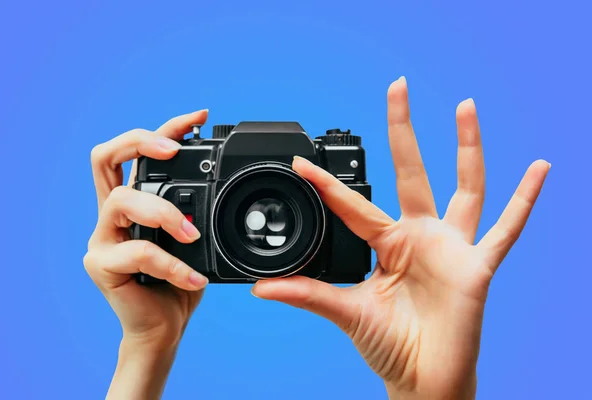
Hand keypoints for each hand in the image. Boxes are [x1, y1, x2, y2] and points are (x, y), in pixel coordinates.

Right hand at [84, 109, 209, 398]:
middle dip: (140, 143)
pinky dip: (171, 264)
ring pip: (121, 200)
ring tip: (193, 234)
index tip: (199, 117)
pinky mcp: (102, 265)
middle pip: (104, 157)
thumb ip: (198, 213)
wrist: (164, 326)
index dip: (164, 129)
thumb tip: (227, 186)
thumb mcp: (197, 240)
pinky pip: (136, 253)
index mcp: (136, 200)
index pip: (138, 152)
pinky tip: (193, 278)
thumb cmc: (181, 280)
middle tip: (174, 152)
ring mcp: (103, 237)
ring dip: (163, 213)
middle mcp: (114, 213)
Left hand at [251, 78, 549, 399]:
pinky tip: (540, 169)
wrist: (422, 377)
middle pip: (410, 173)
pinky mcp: (477, 266)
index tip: (302, 162)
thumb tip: (263, 289)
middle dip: (402, 131)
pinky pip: (506, 229)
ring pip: (463, 187)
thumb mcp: (346, 312)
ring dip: (466, 147)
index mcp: (387, 244)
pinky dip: (525, 201)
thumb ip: (309, 295)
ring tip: (464, 106)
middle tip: (396, 87)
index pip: (354, 205)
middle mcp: (419, 237)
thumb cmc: (390, 343)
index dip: (328, 185)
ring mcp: (450, 247)